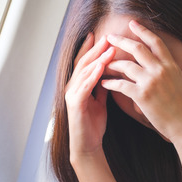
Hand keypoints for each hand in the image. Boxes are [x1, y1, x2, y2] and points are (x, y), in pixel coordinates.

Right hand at [64, 33, 114, 159]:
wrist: (87, 145)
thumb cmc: (93, 125)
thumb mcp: (100, 101)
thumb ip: (102, 86)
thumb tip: (110, 73)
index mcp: (78, 86)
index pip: (84, 62)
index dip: (91, 49)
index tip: (102, 36)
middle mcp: (71, 87)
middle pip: (83, 63)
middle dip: (95, 49)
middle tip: (108, 36)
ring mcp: (72, 94)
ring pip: (84, 72)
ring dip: (97, 58)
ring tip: (109, 48)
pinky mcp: (75, 103)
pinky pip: (85, 86)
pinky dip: (93, 75)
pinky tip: (102, 66)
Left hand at [100, 20, 181, 142]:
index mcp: (171, 66)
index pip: (155, 42)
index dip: (143, 31)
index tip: (132, 23)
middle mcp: (159, 70)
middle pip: (137, 49)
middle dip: (121, 40)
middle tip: (109, 36)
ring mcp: (150, 82)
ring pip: (126, 65)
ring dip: (112, 62)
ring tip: (102, 61)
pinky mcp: (141, 96)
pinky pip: (121, 85)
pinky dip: (111, 82)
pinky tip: (103, 82)